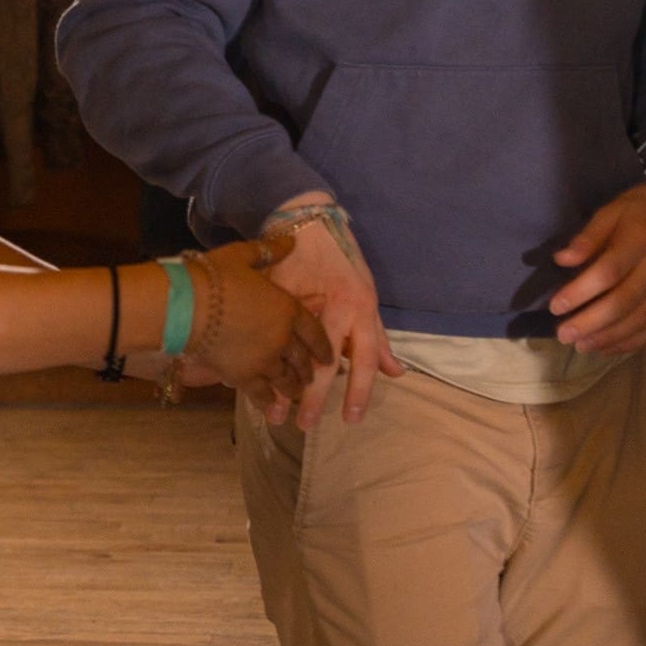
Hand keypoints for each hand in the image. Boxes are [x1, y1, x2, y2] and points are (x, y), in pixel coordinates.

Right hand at [173, 234, 332, 407]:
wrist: (188, 305)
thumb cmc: (215, 276)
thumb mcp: (243, 256)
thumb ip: (270, 250)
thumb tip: (291, 237)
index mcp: (288, 309)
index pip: (314, 331)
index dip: (323, 346)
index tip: (329, 356)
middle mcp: (283, 339)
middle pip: (303, 360)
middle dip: (309, 370)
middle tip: (311, 377)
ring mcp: (265, 361)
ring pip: (288, 381)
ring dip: (294, 388)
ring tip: (294, 393)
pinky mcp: (244, 377)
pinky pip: (263, 394)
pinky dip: (269, 402)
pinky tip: (271, 408)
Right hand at [260, 210, 404, 429]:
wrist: (308, 220)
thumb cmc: (341, 261)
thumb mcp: (366, 296)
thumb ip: (378, 338)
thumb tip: (397, 373)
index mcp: (360, 307)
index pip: (365, 357)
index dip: (358, 390)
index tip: (350, 419)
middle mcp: (334, 306)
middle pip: (323, 359)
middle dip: (313, 395)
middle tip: (303, 424)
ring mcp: (301, 299)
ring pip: (291, 349)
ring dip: (281, 382)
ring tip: (273, 408)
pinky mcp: (272, 293)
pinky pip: (265, 329)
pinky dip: (258, 353)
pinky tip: (248, 376)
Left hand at [549, 182, 645, 353]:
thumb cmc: (637, 212)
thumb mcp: (609, 212)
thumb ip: (587, 237)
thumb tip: (561, 260)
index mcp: (641, 239)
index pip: (608, 271)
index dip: (580, 291)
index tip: (555, 306)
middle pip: (624, 301)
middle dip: (591, 322)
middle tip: (563, 335)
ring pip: (641, 319)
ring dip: (609, 337)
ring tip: (581, 346)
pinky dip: (632, 342)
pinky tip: (608, 348)